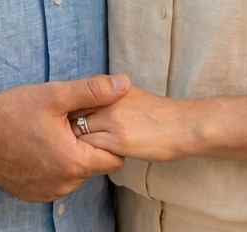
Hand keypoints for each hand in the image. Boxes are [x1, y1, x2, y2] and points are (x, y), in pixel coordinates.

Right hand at [0, 75, 129, 202]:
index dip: (110, 137)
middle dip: (89, 144)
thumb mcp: (55, 95)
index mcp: (73, 163)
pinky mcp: (31, 194)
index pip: (114, 159)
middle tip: (70, 121)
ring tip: (53, 130)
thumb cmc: (12, 112)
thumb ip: (93, 91)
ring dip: (71, 155)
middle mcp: (63, 185)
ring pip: (75, 175)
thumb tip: (124, 84)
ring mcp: (46, 193)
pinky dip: (54, 165)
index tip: (95, 120)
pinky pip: (56, 181)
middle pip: (94, 166)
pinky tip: (40, 144)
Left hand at [76, 85, 191, 162]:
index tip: (65, 123)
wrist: (182, 125)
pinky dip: (88, 154)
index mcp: (112, 88)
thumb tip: (92, 103)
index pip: (79, 97)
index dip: (70, 112)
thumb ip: (110, 97)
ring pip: (80, 132)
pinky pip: (92, 148)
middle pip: (74, 113)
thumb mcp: (132, 95)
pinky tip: (91, 158)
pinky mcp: (119, 141)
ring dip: (76, 142)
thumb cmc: (159, 114)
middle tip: (64, 139)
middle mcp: (109, 100)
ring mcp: (113, 120)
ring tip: (74, 151)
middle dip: (68, 126)